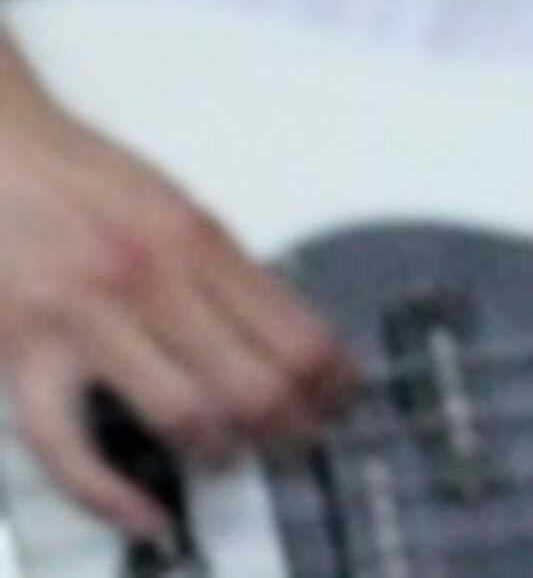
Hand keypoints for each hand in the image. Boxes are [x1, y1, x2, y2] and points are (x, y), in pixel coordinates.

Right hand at [0, 35, 354, 542]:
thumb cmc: (75, 178)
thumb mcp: (171, 208)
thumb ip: (219, 270)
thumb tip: (277, 330)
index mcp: (199, 240)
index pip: (297, 331)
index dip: (332, 382)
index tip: (341, 401)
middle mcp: (153, 278)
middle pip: (257, 379)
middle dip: (291, 426)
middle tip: (298, 442)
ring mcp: (87, 319)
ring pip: (187, 412)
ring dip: (222, 452)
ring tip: (231, 460)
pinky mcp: (22, 354)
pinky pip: (69, 447)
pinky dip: (112, 495)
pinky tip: (147, 514)